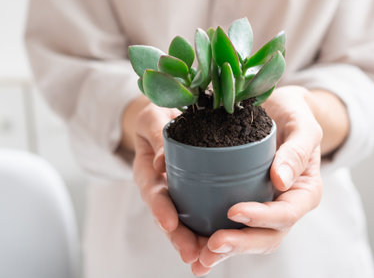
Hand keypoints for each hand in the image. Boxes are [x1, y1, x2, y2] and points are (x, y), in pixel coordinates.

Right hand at [132, 102, 209, 270]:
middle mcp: (162, 188)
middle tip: (192, 254)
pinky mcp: (195, 194)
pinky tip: (222, 246)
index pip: (153, 192)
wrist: (165, 120)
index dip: (160, 209)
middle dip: (179, 237)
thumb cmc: (157, 117)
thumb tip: (161, 163)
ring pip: (185, 222)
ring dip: (195, 241)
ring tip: (207, 260)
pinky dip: (209, 231)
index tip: (169, 223)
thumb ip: (156, 134)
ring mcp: (177, 194)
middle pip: (168, 217)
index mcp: (148, 171)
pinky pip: (201, 214)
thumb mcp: (151, 118)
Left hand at [195, 86, 322, 273]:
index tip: (234, 211)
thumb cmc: (295, 115)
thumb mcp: (303, 126)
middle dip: (239, 244)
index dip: (262, 218)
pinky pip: (230, 225)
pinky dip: (211, 237)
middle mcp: (284, 206)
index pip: (286, 214)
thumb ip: (297, 151)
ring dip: (223, 252)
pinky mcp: (244, 202)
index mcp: (303, 192)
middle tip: (212, 246)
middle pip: (266, 236)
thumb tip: (281, 180)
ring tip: (198, 258)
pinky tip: (192, 244)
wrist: (280, 110)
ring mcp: (264, 208)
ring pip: (247, 238)